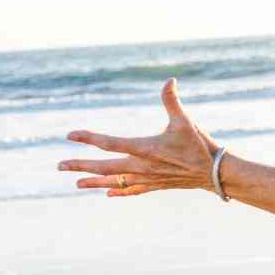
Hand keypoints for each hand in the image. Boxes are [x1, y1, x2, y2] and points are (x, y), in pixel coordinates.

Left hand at [58, 78, 220, 196]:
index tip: (70, 135)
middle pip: (105, 167)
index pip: (110, 143)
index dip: (88, 138)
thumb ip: (172, 100)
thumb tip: (170, 80)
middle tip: (59, 165)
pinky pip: (132, 190)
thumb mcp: (185, 121)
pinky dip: (119, 192)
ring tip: (76, 182)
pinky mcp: (156, 185)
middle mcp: (142, 166)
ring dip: (94, 182)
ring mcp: (147, 178)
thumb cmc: (199, 145)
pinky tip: (108, 194)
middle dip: (81, 166)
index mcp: (145, 149)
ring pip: (115, 182)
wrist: (214, 173)